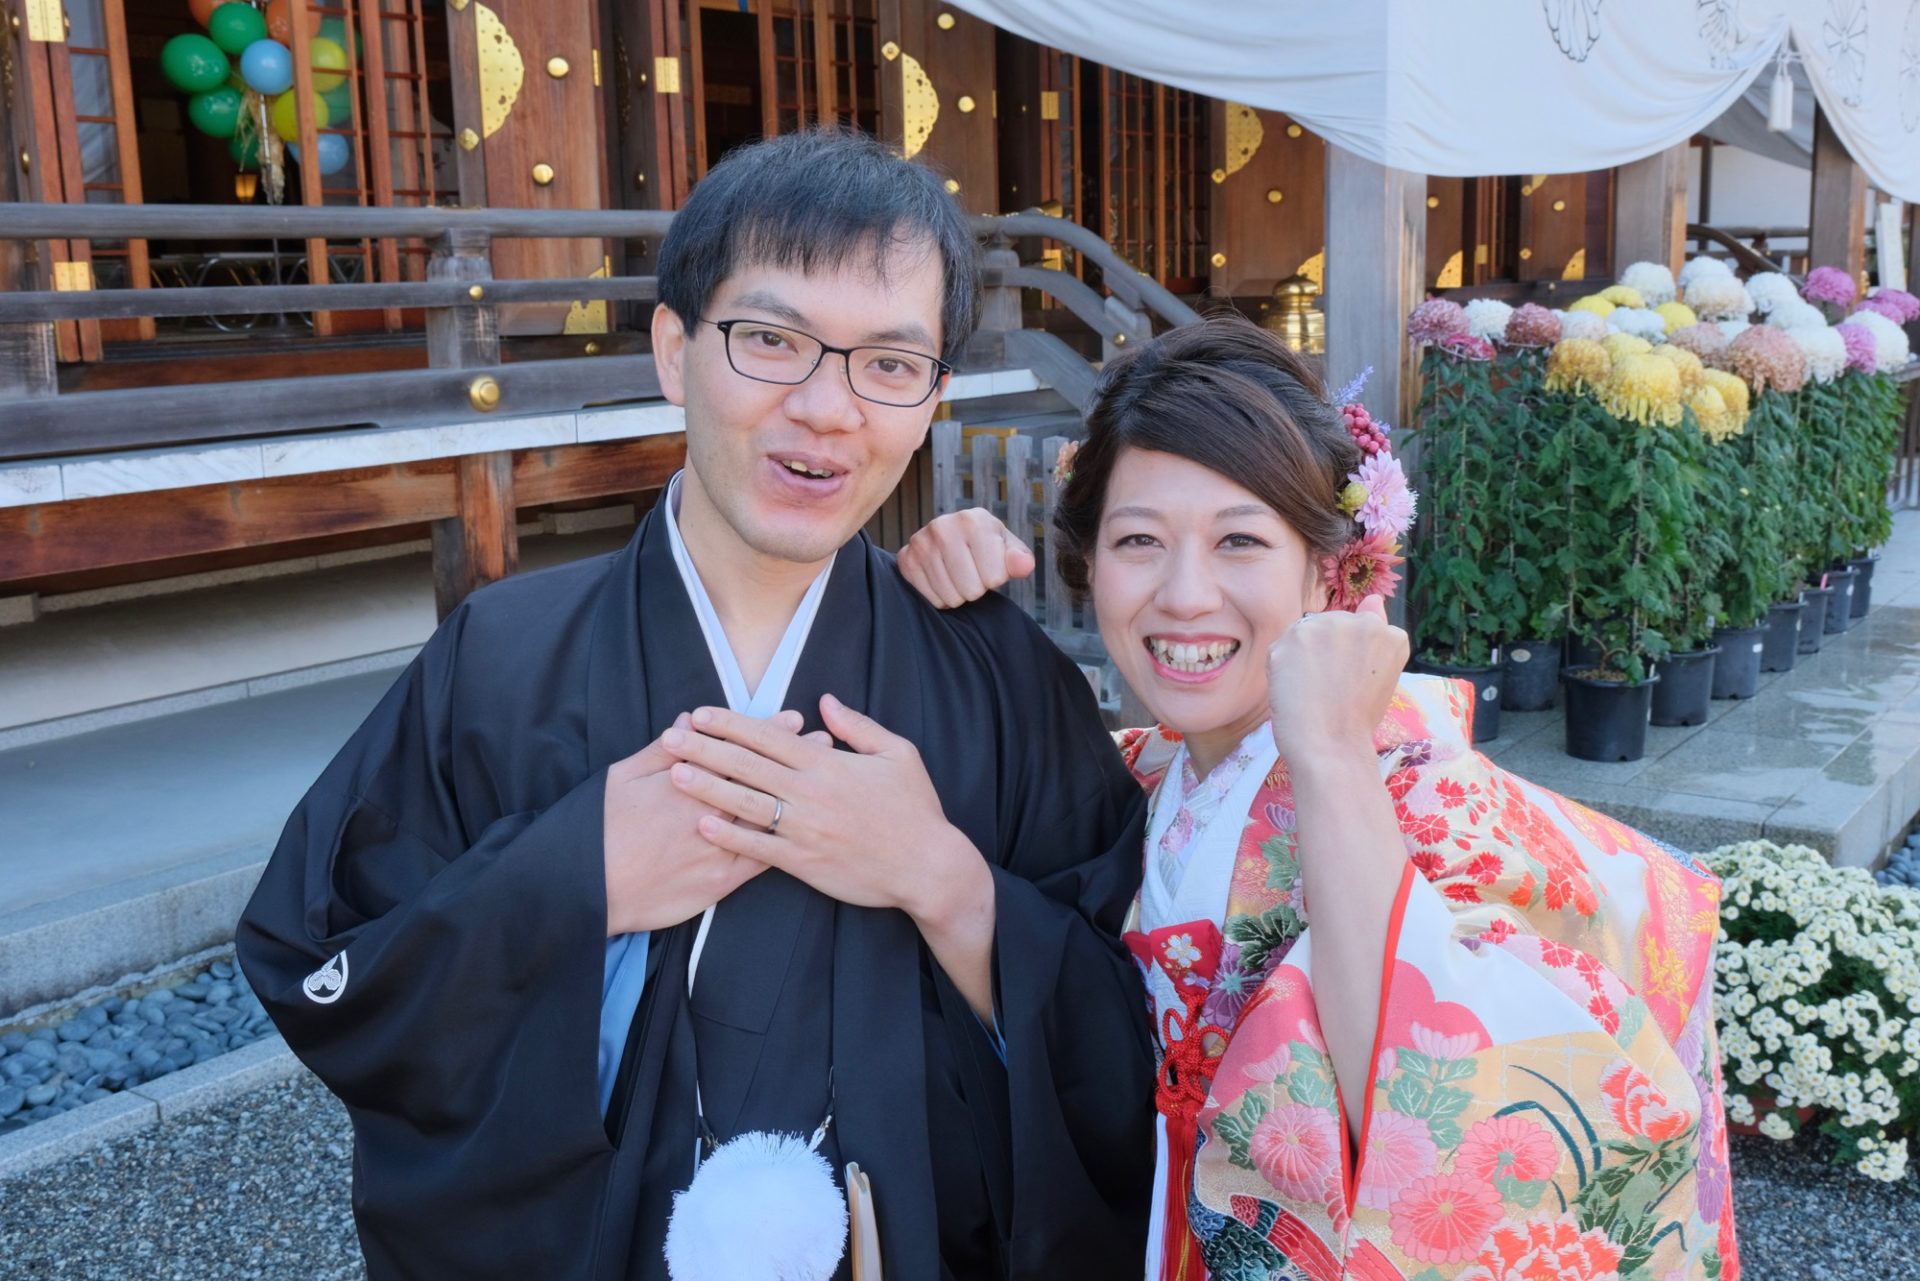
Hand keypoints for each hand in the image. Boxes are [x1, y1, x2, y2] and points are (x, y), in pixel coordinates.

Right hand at [602, 709, 824, 935]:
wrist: (588, 890)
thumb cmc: (599, 830)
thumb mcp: (621, 779)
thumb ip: (659, 751)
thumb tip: (687, 722)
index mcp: (683, 781)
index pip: (734, 751)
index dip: (766, 734)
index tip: (792, 719)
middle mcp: (707, 811)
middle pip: (759, 779)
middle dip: (793, 760)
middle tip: (824, 741)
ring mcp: (718, 847)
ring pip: (767, 816)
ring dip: (797, 797)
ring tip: (825, 780)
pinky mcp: (720, 881)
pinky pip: (760, 858)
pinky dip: (784, 841)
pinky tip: (805, 830)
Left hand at [659, 697, 978, 922]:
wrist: (928, 866)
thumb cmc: (915, 808)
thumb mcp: (897, 753)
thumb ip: (858, 726)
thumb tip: (824, 702)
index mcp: (828, 763)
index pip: (769, 737)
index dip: (731, 723)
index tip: (700, 714)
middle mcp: (810, 793)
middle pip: (746, 765)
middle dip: (705, 749)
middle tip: (669, 737)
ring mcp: (804, 828)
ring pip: (745, 803)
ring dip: (707, 787)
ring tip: (675, 774)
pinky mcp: (803, 861)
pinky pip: (758, 846)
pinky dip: (730, 835)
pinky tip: (703, 824)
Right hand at [897, 507, 1034, 608]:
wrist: (954, 539)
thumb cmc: (987, 547)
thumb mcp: (1008, 549)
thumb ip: (1019, 558)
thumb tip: (1023, 565)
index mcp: (974, 520)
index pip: (994, 578)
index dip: (996, 578)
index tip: (990, 566)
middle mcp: (943, 526)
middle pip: (971, 590)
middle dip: (976, 588)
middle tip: (972, 573)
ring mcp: (921, 542)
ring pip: (950, 597)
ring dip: (958, 594)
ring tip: (958, 576)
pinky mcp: (906, 559)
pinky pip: (930, 598)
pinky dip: (939, 597)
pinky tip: (942, 579)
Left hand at [1266, 596, 1407, 767]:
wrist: (1330, 746)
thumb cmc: (1357, 722)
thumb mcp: (1381, 676)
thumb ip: (1376, 634)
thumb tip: (1373, 598)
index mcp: (1390, 634)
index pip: (1361, 631)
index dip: (1351, 660)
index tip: (1351, 684)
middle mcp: (1360, 621)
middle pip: (1334, 626)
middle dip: (1328, 651)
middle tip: (1331, 689)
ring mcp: (1325, 626)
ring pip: (1306, 633)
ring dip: (1304, 656)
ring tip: (1313, 689)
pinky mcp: (1292, 636)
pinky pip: (1282, 648)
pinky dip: (1282, 669)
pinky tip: (1294, 689)